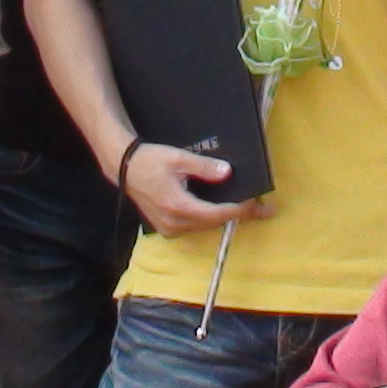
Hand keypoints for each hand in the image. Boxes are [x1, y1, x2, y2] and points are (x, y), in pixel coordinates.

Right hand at [116, 142, 266, 237]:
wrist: (124, 168)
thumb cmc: (149, 159)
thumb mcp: (178, 158)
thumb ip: (203, 167)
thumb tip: (227, 172)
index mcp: (179, 207)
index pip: (217, 213)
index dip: (239, 209)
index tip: (256, 202)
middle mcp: (175, 223)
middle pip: (214, 222)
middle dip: (238, 214)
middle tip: (263, 208)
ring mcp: (170, 228)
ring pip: (205, 226)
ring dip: (225, 217)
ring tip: (249, 209)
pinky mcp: (167, 228)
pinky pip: (195, 225)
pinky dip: (210, 218)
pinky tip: (223, 210)